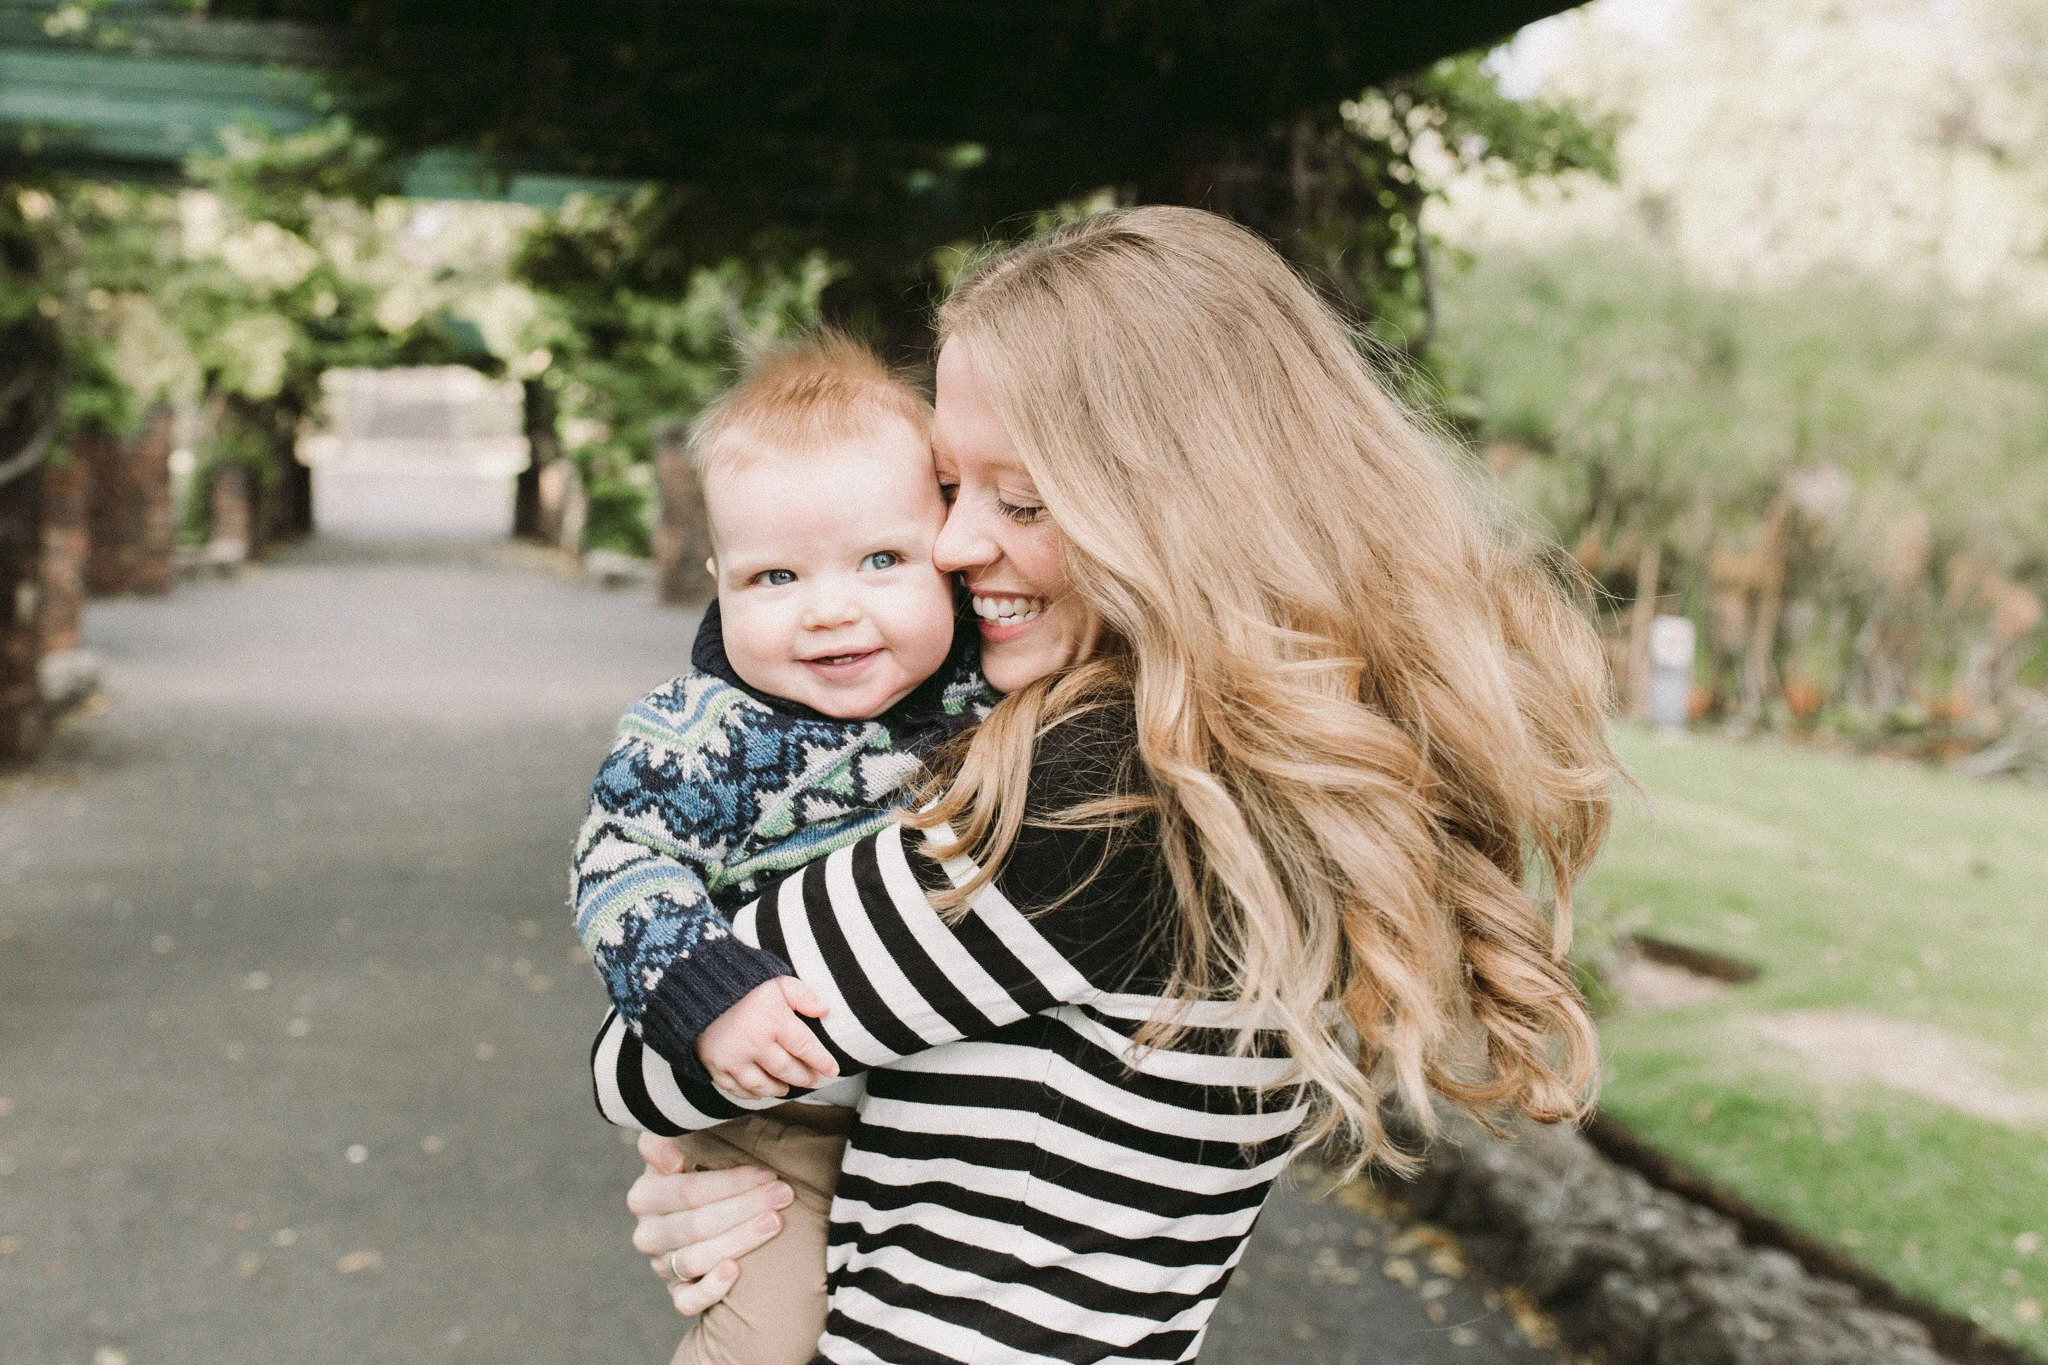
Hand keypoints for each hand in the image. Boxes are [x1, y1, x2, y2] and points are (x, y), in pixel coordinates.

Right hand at [631, 1132, 794, 1315]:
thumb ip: (665, 1139)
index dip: (731, 1183)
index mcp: (644, 1196)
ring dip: (739, 1241)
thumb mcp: (680, 1145)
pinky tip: (735, 1272)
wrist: (697, 1212)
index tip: (768, 1173)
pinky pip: (687, 1302)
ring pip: (696, 1260)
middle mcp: (647, 1234)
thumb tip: (672, 1159)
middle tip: (784, 1195)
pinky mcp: (676, 1293)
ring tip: (775, 1223)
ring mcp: (661, 1266)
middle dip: (745, 1208)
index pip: (688, 1191)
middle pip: (697, 1225)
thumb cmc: (696, 1171)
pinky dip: (710, 1289)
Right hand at [695, 976, 838, 1098]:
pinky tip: (761, 1091)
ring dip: (779, 1089)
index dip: (822, 1061)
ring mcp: (734, 1058)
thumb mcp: (776, 980)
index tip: (833, 1071)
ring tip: (788, 1087)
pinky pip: (738, 1090)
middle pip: (787, 1070)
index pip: (806, 1048)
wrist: (693, 986)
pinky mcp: (715, 1067)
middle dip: (804, 1077)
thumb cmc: (741, 982)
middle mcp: (756, 1044)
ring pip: (764, 1085)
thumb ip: (803, 995)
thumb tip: (826, 1010)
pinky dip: (752, 1094)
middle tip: (813, 1079)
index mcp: (774, 1021)